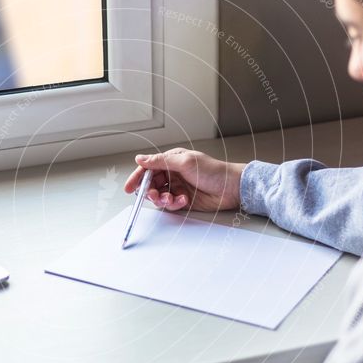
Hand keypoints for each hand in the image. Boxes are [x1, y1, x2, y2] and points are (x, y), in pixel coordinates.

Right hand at [123, 148, 245, 211]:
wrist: (232, 188)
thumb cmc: (214, 171)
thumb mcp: (185, 162)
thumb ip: (160, 161)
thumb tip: (140, 158)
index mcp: (171, 161)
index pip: (148, 168)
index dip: (137, 177)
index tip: (129, 188)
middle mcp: (173, 174)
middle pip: (151, 184)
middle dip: (151, 192)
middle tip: (156, 196)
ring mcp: (178, 187)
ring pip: (160, 196)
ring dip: (163, 199)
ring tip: (172, 199)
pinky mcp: (183, 200)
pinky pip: (170, 204)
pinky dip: (173, 204)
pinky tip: (183, 200)